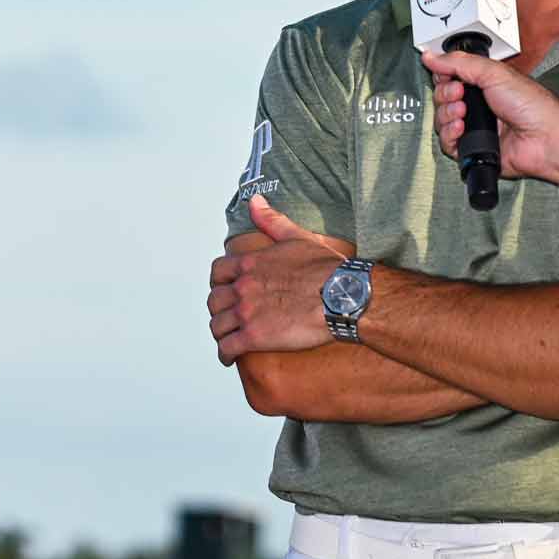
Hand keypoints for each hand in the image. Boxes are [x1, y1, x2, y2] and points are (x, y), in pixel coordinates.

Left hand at [207, 195, 348, 364]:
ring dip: (220, 332)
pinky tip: (229, 357)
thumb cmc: (327, 268)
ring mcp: (246, 312)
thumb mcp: (297, 237)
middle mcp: (243, 287)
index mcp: (250, 264)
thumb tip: (255, 201)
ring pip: (217, 325)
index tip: (225, 290)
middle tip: (227, 317)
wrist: (344, 297)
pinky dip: (224, 354)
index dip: (219, 283)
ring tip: (227, 338)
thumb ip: (272, 220)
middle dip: (219, 309)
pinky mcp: (254, 336)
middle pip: (214, 300)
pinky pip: (227, 347)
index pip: (218, 272)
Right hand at [421, 49, 558, 188]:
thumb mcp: (493, 73)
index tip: (447, 76)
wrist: (544, 138)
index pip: (449, 78)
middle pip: (441, 100)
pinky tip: (462, 129)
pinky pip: (447, 143)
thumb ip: (459, 63)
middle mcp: (477, 106)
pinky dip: (450, 135)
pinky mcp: (471, 148)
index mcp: (483, 85)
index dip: (443, 77)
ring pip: (441, 121)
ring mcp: (474, 128)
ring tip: (463, 113)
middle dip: (445, 96)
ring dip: (447, 115)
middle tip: (460, 94)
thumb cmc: (531, 106)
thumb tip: (431, 55)